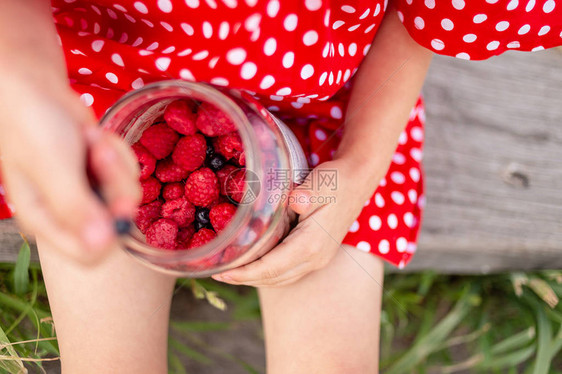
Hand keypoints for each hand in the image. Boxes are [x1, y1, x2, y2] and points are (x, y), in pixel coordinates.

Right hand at [0, 74, 140, 263]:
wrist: (35, 90)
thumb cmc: (32, 128)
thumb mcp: (51, 169)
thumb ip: (75, 207)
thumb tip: (103, 243)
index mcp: (47, 223)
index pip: (90, 255)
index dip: (111, 232)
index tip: (117, 204)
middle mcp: (70, 215)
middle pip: (117, 222)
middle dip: (114, 182)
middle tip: (97, 152)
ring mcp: (88, 195)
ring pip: (127, 195)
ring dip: (115, 162)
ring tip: (90, 139)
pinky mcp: (102, 176)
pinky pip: (129, 173)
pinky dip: (118, 152)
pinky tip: (94, 136)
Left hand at [212, 159, 376, 286]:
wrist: (358, 181)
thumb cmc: (336, 181)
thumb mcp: (319, 184)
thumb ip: (304, 196)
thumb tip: (291, 202)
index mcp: (311, 244)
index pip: (271, 267)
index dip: (245, 273)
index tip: (221, 272)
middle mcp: (315, 258)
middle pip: (273, 279)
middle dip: (244, 279)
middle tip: (217, 272)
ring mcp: (318, 259)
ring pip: (281, 279)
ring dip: (255, 279)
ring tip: (230, 272)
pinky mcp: (317, 255)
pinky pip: (287, 272)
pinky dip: (268, 273)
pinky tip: (254, 265)